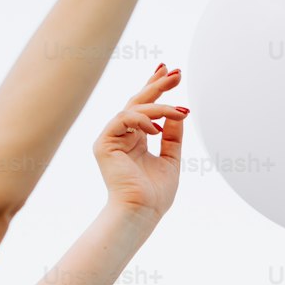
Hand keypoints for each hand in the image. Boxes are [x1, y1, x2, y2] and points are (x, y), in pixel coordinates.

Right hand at [94, 62, 188, 220]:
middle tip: (175, 72)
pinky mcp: (104, 143)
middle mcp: (122, 136)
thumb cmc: (154, 194)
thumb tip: (179, 112)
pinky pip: (123, 119)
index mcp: (136, 139)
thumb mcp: (171, 158)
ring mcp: (111, 138)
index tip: (170, 72)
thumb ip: (173, 136)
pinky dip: (142, 120)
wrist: (141, 212)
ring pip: (134, 109)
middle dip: (157, 85)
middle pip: (138, 102)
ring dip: (159, 106)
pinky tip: (158, 129)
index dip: (155, 88)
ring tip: (180, 110)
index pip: (144, 108)